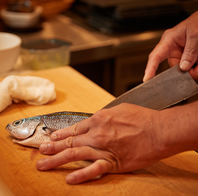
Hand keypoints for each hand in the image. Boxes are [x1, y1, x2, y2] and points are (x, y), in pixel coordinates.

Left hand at [36, 103, 164, 183]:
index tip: (52, 137)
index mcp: (99, 119)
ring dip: (57, 159)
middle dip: (53, 146)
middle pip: (70, 141)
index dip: (62, 133)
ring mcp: (103, 148)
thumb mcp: (119, 110)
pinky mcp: (113, 162)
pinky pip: (93, 169)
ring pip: (75, 153)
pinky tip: (69, 178)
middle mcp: (97, 134)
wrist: (159, 130)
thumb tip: (95, 120)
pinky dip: (81, 174)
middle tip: (41, 150)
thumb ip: (104, 116)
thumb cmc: (141, 118)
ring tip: (43, 164)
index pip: (75, 128)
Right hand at [143, 11, 197, 81]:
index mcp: (168, 40)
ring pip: (183, 70)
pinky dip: (196, 68)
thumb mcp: (195, 34)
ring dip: (193, 70)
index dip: (150, 68)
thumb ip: (190, 51)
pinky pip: (190, 69)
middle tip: (194, 71)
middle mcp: (171, 50)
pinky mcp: (186, 59)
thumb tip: (183, 67)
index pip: (155, 56)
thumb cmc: (197, 22)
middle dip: (184, 72)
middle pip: (172, 68)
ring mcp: (179, 55)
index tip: (147, 78)